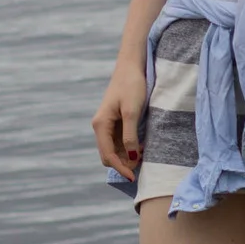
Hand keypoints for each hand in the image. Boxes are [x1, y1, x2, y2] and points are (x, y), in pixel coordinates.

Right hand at [92, 61, 147, 182]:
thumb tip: (131, 157)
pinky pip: (120, 141)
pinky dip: (129, 147)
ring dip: (127, 156)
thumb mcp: (132, 112)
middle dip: (123, 163)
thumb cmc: (131, 86)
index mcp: (100, 124)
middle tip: (141, 167)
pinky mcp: (116, 122)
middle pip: (108, 155)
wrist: (131, 67)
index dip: (120, 168)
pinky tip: (142, 146)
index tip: (133, 177)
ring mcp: (108, 125)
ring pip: (114, 149)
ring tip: (144, 156)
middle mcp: (101, 126)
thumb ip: (130, 135)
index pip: (107, 155)